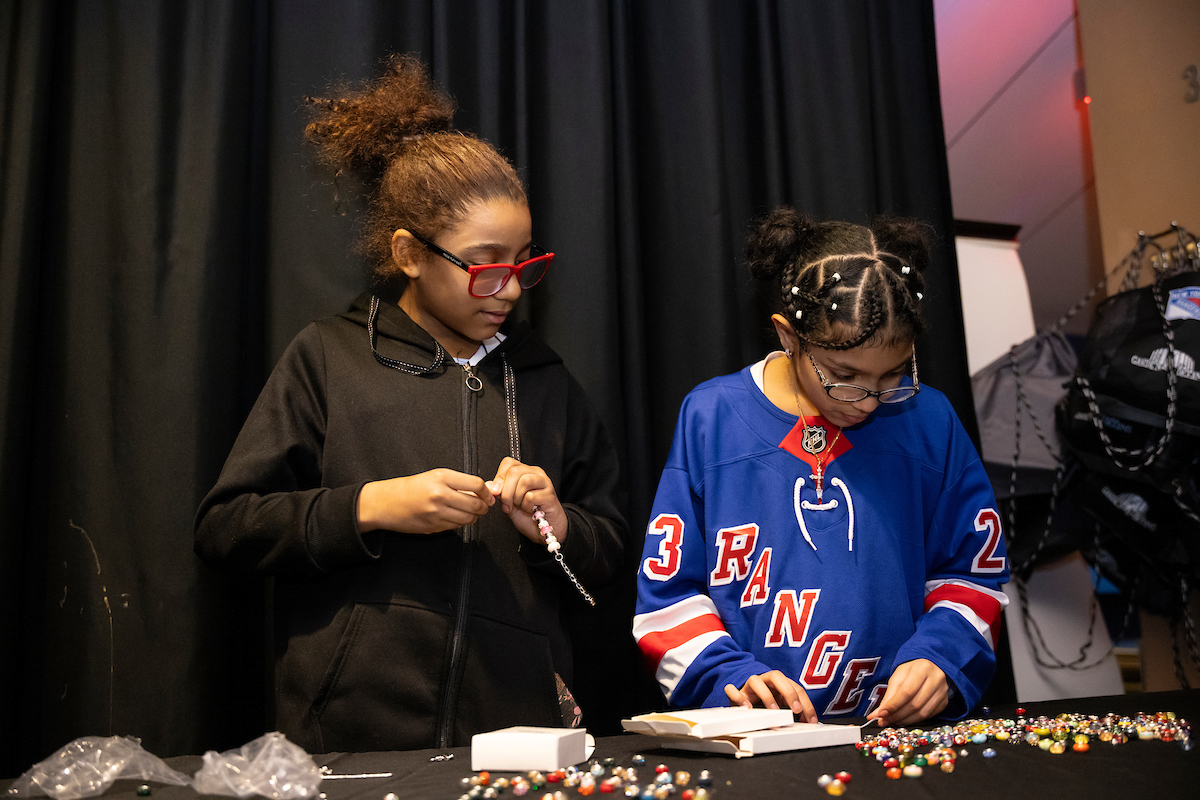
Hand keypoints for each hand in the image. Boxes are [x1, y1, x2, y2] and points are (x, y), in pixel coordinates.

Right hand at [357, 468, 493, 533]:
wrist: (386, 503)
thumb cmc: (411, 487)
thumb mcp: (435, 476)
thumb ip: (459, 482)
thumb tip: (483, 489)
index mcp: (441, 478)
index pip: (475, 485)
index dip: (487, 492)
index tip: (489, 495)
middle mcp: (440, 495)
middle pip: (475, 504)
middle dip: (483, 507)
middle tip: (484, 505)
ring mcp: (437, 513)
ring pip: (468, 519)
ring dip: (474, 517)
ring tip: (470, 511)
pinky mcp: (434, 526)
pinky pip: (456, 527)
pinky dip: (460, 523)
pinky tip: (455, 517)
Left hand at [485, 457, 567, 545]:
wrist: (543, 531)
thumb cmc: (528, 515)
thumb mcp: (509, 503)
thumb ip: (500, 494)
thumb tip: (489, 485)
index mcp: (524, 472)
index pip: (508, 463)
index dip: (499, 477)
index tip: (496, 492)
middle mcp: (535, 473)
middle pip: (514, 471)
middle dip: (506, 491)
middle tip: (507, 505)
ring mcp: (544, 483)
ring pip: (524, 481)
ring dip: (516, 498)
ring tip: (520, 506)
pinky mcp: (550, 495)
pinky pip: (531, 496)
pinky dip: (526, 506)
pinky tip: (530, 510)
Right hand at [725, 671, 816, 722]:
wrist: (744, 695)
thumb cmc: (766, 701)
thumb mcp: (782, 704)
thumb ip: (793, 710)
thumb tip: (808, 723)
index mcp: (779, 682)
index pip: (795, 687)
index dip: (805, 703)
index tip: (810, 719)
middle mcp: (764, 681)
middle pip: (777, 676)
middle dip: (789, 692)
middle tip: (796, 710)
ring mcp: (749, 686)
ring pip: (755, 681)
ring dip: (766, 696)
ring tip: (774, 712)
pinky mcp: (736, 693)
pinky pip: (732, 690)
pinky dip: (738, 698)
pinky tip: (747, 708)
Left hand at [866, 658, 947, 726]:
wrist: (930, 668)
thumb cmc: (912, 672)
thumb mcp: (898, 677)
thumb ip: (888, 695)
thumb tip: (876, 715)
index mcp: (922, 668)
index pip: (907, 691)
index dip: (893, 705)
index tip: (881, 714)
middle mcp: (936, 679)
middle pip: (915, 704)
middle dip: (897, 715)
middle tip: (884, 721)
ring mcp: (943, 691)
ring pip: (922, 713)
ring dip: (905, 720)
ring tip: (892, 721)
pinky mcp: (945, 701)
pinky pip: (929, 716)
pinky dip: (914, 720)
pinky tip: (904, 720)